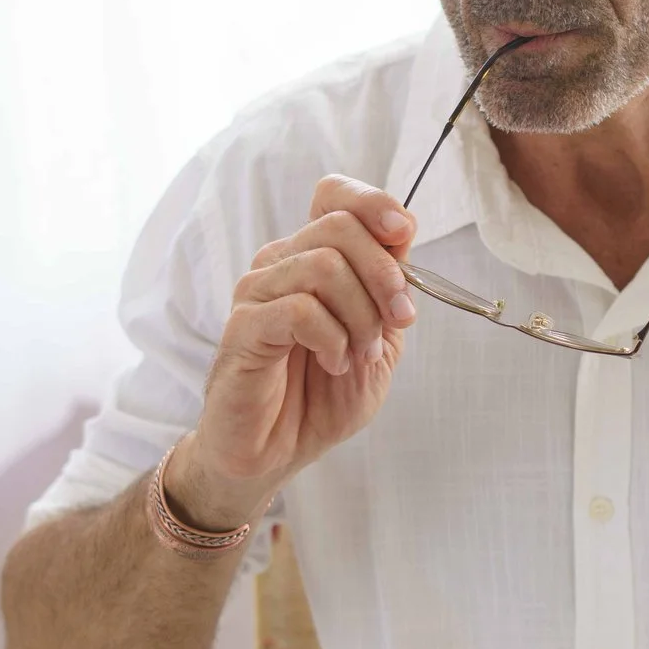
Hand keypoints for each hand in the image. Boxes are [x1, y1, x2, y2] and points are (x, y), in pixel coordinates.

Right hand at [169, 177, 420, 528]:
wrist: (276, 453)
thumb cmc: (322, 398)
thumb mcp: (378, 343)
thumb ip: (391, 293)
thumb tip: (403, 240)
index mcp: (312, 258)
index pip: (333, 195)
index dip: (373, 203)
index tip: (404, 234)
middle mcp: (280, 264)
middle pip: (339, 227)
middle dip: (385, 276)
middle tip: (396, 324)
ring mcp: (257, 293)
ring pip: (323, 267)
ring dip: (361, 316)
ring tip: (360, 355)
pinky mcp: (244, 328)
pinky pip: (300, 309)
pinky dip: (332, 338)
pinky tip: (334, 363)